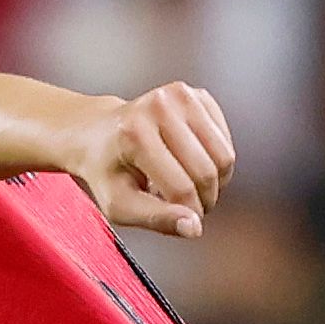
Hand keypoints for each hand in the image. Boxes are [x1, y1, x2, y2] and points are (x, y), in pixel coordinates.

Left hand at [72, 82, 234, 238]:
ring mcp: (181, 95)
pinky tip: (192, 164)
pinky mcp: (198, 95)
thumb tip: (195, 228)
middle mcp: (158, 106)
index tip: (183, 220)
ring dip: (214, 182)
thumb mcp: (120, 205)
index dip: (189, 214)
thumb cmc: (107, 171)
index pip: (182, 188)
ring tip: (188, 184)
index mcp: (134, 133)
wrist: (97, 133)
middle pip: (207, 172)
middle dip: (204, 199)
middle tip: (188, 206)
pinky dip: (216, 162)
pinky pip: (226, 142)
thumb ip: (156, 219)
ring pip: (225, 157)